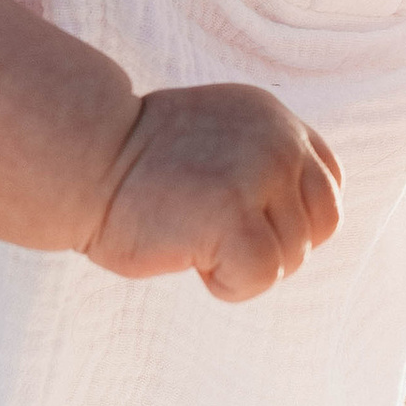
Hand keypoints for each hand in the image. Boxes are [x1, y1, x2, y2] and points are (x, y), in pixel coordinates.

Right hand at [86, 85, 342, 302]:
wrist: (79, 160)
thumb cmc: (132, 168)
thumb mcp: (215, 146)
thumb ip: (259, 166)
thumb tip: (298, 226)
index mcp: (274, 119)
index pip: (327, 183)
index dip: (292, 218)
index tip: (244, 225)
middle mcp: (278, 140)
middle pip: (322, 225)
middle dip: (274, 246)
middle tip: (214, 238)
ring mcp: (259, 174)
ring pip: (291, 258)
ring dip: (242, 266)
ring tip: (190, 238)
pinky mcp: (234, 213)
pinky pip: (262, 277)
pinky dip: (228, 286)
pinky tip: (189, 259)